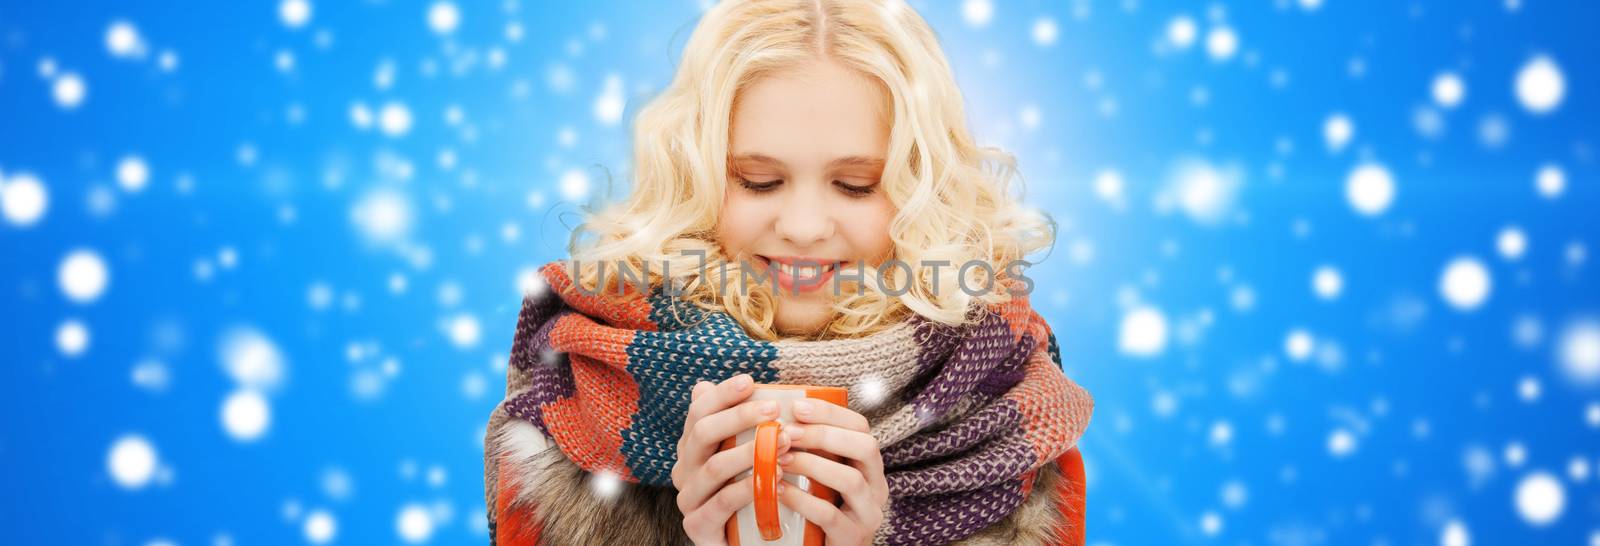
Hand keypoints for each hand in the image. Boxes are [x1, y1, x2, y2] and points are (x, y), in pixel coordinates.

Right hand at [672, 374, 792, 544]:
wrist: (746, 545)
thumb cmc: (750, 493)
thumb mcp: (746, 455)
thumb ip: (741, 425)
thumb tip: (734, 382)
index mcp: (691, 448)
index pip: (699, 412)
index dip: (722, 394)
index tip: (749, 381)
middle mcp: (683, 470)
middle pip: (703, 433)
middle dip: (739, 417)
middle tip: (774, 410)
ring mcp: (688, 499)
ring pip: (715, 467)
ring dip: (752, 452)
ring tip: (784, 443)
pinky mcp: (697, 526)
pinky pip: (723, 502)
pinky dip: (749, 487)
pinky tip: (775, 478)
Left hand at [776, 398, 889, 545]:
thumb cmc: (819, 509)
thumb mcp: (821, 476)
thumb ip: (812, 450)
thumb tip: (779, 415)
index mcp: (870, 466)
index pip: (861, 427)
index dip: (831, 413)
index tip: (797, 407)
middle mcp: (877, 487)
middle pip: (866, 447)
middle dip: (824, 435)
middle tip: (787, 432)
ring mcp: (869, 514)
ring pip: (850, 480)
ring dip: (812, 465)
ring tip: (780, 459)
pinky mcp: (853, 537)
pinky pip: (830, 515)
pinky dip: (801, 500)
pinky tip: (778, 490)